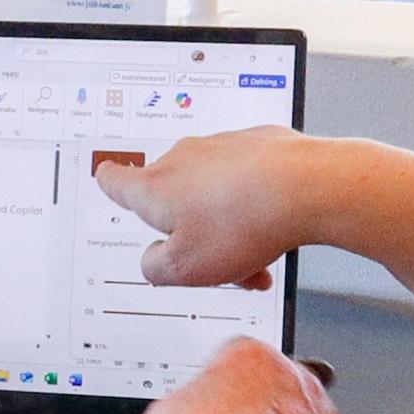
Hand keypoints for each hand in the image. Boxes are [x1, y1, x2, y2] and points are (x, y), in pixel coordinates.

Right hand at [95, 129, 335, 293]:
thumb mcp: (184, 269)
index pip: (115, 181)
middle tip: (217, 264)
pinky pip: (246, 180)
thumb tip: (154, 259)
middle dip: (192, 232)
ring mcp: (220, 148)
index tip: (108, 181)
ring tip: (257, 256)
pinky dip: (254, 203)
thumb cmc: (243, 222)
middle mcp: (183, 159)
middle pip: (175, 201)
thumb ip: (154, 267)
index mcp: (154, 188)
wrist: (305, 186)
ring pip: (214, 195)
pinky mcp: (255, 145)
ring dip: (229, 225)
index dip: (110, 185)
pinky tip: (274, 226)